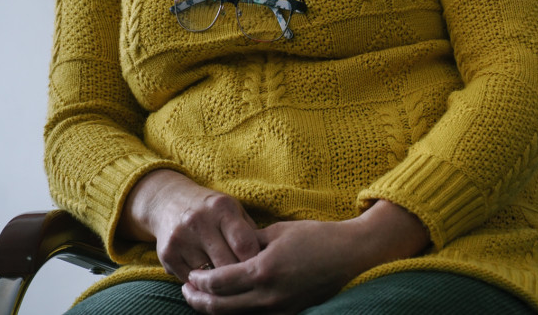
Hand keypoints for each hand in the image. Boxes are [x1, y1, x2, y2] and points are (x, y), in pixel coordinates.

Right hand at [118, 169, 259, 281]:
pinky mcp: (167, 255)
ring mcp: (181, 239)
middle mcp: (199, 221)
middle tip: (249, 281)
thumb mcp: (233, 210)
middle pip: (227, 264)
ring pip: (209, 276)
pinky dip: (202, 284)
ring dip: (221, 283)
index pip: (244, 243)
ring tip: (230, 280)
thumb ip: (250, 232)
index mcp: (222, 208)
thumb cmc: (212, 210)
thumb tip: (267, 260)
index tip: (262, 269)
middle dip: (240, 275)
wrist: (169, 201)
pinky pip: (191, 281)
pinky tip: (208, 278)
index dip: (256, 261)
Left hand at [182, 200, 429, 313]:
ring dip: (215, 309)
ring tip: (203, 300)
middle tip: (186, 292)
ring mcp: (279, 308)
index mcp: (263, 270)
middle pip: (221, 307)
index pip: (219, 282)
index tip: (190, 276)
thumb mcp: (279, 231)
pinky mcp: (289, 312)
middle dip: (199, 301)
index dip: (199, 281)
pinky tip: (231, 303)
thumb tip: (230, 248)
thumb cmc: (317, 236)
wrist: (351, 254)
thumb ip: (251, 241)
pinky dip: (237, 312)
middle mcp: (268, 295)